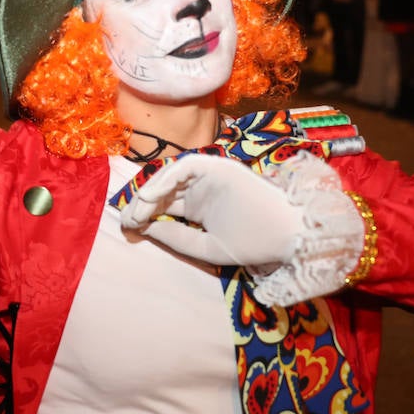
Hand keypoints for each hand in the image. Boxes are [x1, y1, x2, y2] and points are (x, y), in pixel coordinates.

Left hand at [117, 153, 303, 267]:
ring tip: (137, 212)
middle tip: (125, 220)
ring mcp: (210, 177)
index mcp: (201, 209)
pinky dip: (165, 178)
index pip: (166, 208)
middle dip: (141, 204)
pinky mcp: (218, 166)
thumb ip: (176, 236)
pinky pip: (185, 167)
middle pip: (164, 191)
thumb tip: (142, 227)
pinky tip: (151, 196)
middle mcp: (202, 190)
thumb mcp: (207, 247)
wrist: (288, 235)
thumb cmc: (254, 243)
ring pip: (171, 177)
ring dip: (150, 192)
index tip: (128, 228)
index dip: (145, 216)